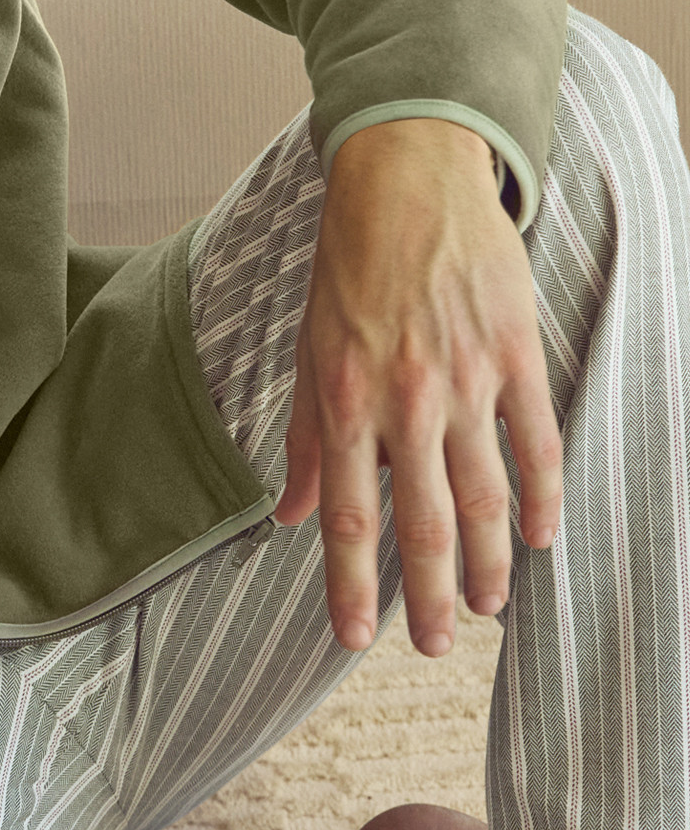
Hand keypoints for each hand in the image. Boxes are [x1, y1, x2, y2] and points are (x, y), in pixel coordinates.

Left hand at [274, 117, 561, 657]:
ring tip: (483, 607)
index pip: (347, 513)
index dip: (349, 581)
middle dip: (427, 594)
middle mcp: (406, 400)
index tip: (352, 637)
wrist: (406, 184)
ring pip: (485, 494)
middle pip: (424, 521)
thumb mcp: (306, 351)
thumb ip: (303, 437)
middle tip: (430, 645)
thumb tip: (288, 514)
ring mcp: (468, 380)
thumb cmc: (347, 269)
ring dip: (487, 560)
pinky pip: (536, 442)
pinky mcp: (517, 355)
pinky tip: (538, 538)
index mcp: (345, 399)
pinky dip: (541, 496)